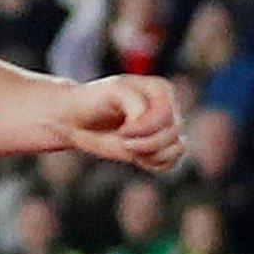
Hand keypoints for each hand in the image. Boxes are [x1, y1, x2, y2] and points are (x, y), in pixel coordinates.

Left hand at [59, 75, 183, 172]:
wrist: (76, 118)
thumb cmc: (94, 100)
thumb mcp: (113, 92)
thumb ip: (136, 104)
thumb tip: (147, 127)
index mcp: (160, 89)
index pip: (167, 115)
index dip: (145, 127)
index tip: (123, 129)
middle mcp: (167, 108)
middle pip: (173, 133)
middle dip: (146, 142)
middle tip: (121, 138)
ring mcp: (164, 129)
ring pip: (177, 148)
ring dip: (150, 153)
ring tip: (127, 145)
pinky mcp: (159, 148)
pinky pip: (171, 163)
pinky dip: (154, 164)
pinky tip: (136, 156)